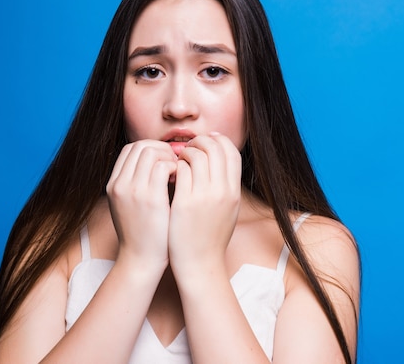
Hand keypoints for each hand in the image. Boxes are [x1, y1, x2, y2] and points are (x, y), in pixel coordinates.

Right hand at [106, 140, 176, 269]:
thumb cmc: (144, 234)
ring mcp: (132, 190)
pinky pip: (163, 166)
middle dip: (162, 149)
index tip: (167, 159)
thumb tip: (160, 164)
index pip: (131, 149)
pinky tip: (182, 179)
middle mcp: (119, 184)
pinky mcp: (149, 198)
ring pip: (151, 151)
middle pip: (141, 146)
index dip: (151, 148)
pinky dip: (175, 167)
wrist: (141, 261)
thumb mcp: (132, 206)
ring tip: (180, 172)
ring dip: (169, 157)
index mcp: (114, 184)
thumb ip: (139, 184)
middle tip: (177, 163)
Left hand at [168, 132, 241, 278]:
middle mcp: (223, 191)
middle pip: (215, 148)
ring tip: (178, 160)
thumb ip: (225, 186)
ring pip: (196, 155)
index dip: (219, 141)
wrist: (199, 263)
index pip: (232, 152)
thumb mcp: (228, 209)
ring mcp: (204, 197)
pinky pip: (180, 170)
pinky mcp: (185, 203)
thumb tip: (219, 161)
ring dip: (185, 153)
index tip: (208, 140)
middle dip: (200, 142)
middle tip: (189, 147)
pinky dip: (174, 166)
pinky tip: (170, 173)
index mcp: (234, 192)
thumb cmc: (210, 237)